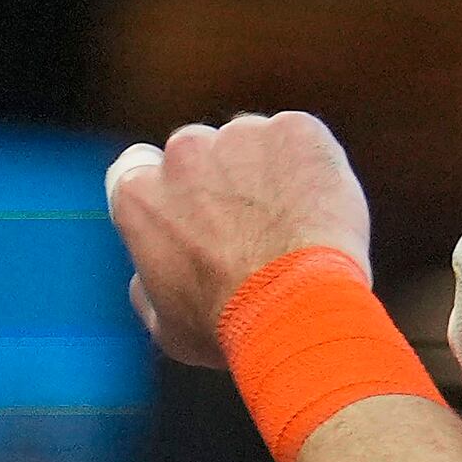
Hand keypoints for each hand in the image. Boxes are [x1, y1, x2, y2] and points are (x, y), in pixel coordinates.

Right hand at [107, 113, 378, 369]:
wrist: (297, 314)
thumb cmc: (231, 330)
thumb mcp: (167, 326)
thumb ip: (150, 283)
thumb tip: (148, 273)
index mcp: (140, 194)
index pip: (140, 168)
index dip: (170, 190)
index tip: (193, 211)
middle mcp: (183, 151)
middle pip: (200, 153)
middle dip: (223, 182)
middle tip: (255, 231)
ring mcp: (239, 135)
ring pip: (254, 144)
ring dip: (269, 174)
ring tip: (294, 230)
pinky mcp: (294, 131)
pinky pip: (304, 143)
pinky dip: (313, 169)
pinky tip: (322, 215)